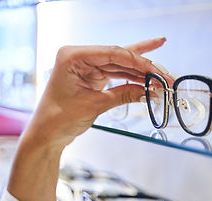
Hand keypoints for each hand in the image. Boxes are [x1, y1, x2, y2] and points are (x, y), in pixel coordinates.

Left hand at [8, 38, 166, 200]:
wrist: (46, 135)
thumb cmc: (58, 119)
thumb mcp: (94, 105)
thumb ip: (123, 94)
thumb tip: (149, 91)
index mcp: (73, 56)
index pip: (112, 53)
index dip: (137, 61)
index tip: (156, 70)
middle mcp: (79, 57)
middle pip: (118, 57)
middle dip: (143, 66)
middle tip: (165, 74)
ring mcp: (85, 66)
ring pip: (119, 65)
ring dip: (140, 73)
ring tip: (162, 78)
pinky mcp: (91, 76)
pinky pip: (115, 74)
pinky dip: (131, 78)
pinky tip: (148, 74)